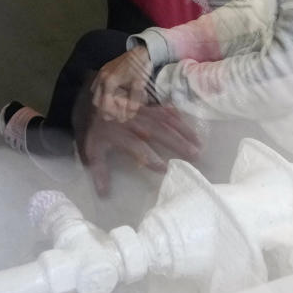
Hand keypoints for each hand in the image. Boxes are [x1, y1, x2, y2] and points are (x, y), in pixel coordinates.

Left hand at [77, 103, 201, 195]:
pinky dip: (177, 116)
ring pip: (165, 121)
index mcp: (120, 134)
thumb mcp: (93, 149)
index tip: (164, 168)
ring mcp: (143, 112)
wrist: (94, 98)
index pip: (136, 146)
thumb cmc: (97, 129)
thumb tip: (103, 194)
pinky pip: (164, 109)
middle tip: (195, 155)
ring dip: (183, 132)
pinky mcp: (148, 105)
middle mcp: (134, 122)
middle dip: (176, 143)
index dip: (149, 157)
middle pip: (158, 132)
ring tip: (199, 144)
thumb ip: (99, 170)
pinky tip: (190, 125)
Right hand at [91, 46, 153, 121]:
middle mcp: (102, 78)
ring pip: (94, 95)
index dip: (113, 114)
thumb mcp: (139, 86)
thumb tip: (129, 113)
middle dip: (106, 110)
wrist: (140, 51)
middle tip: (118, 113)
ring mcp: (101, 73)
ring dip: (103, 102)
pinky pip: (96, 86)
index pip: (105, 105)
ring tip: (115, 104)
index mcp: (110, 82)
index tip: (121, 117)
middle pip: (96, 102)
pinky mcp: (102, 70)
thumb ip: (133, 102)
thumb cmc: (140, 68)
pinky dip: (102, 93)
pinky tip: (112, 95)